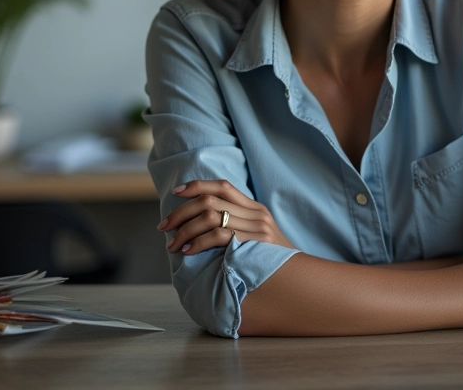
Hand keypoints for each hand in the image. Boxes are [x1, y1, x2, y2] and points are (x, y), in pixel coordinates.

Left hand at [158, 179, 296, 254]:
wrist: (298, 277)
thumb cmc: (270, 260)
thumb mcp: (256, 236)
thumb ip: (237, 225)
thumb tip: (201, 222)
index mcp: (255, 207)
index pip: (223, 185)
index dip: (197, 185)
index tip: (176, 193)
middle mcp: (256, 213)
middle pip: (210, 200)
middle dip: (181, 212)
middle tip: (164, 226)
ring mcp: (257, 227)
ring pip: (211, 216)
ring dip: (185, 229)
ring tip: (172, 244)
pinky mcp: (256, 243)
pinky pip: (220, 235)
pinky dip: (199, 242)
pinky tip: (188, 250)